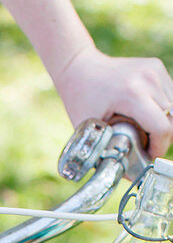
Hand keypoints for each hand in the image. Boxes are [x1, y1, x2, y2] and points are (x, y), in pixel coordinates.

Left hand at [54, 46, 172, 158]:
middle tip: (145, 147)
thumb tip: (129, 175)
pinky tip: (144, 115)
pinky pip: (169, 96)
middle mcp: (148, 79)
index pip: (162, 128)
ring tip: (144, 130)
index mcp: (132, 94)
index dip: (158, 148)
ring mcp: (155, 70)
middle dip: (162, 138)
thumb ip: (109, 152)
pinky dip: (161, 110)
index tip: (148, 156)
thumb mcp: (90, 130)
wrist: (80, 68)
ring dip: (163, 124)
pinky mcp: (156, 67)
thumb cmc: (81, 99)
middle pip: (171, 119)